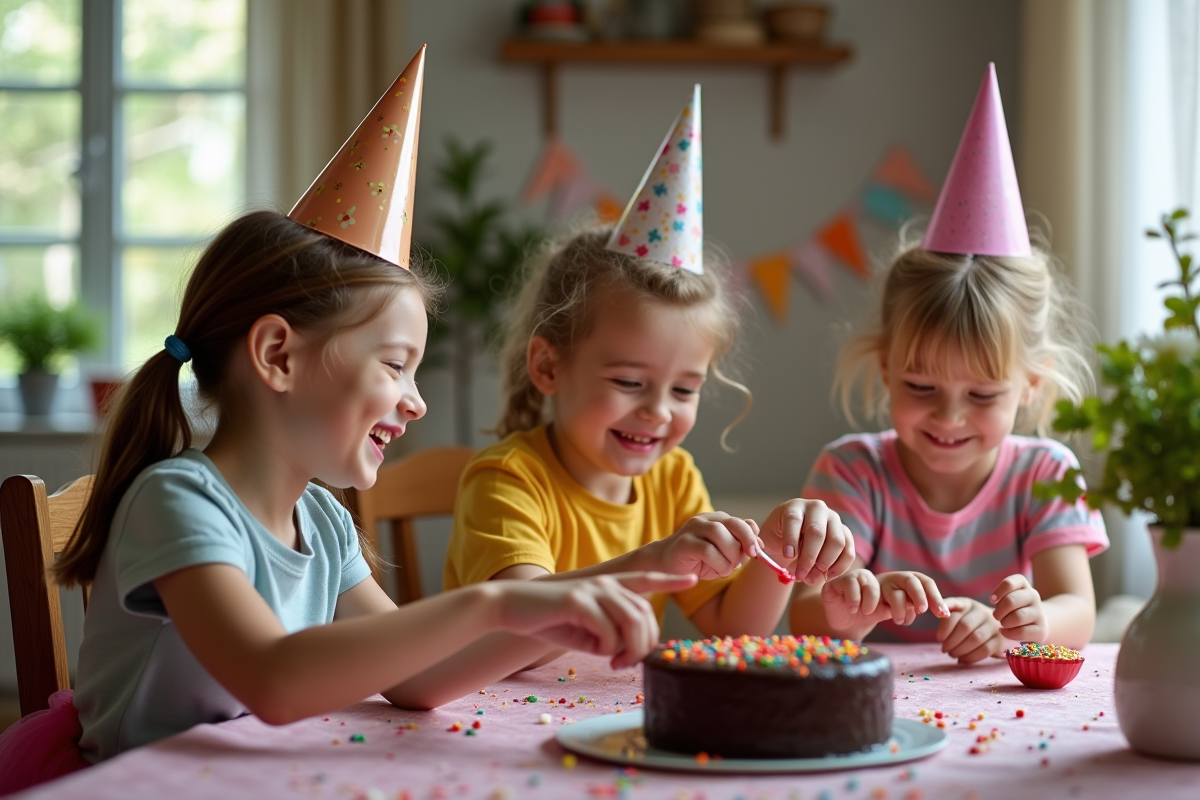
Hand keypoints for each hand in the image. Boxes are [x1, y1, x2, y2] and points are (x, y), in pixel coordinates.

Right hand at [496, 572, 697, 668]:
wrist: (509, 608)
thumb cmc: (548, 620)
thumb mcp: (585, 631)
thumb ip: (610, 636)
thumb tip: (629, 653)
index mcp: (609, 585)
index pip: (646, 579)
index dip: (670, 579)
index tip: (693, 579)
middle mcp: (605, 582)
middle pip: (645, 614)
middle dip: (644, 644)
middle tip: (626, 664)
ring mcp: (593, 589)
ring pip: (632, 621)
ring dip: (629, 648)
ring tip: (615, 661)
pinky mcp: (578, 600)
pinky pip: (607, 630)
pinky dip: (607, 647)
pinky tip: (595, 650)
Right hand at [653, 512, 760, 579]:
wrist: (664, 565)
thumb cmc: (696, 561)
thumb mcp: (722, 554)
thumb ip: (738, 546)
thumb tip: (760, 544)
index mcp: (716, 521)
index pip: (742, 522)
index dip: (753, 536)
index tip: (757, 552)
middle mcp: (705, 520)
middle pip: (733, 522)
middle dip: (747, 539)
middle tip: (752, 555)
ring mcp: (692, 529)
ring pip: (719, 533)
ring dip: (730, 553)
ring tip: (728, 568)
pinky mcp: (683, 542)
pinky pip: (706, 549)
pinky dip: (718, 562)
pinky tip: (717, 570)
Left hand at [759, 499, 854, 584]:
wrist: (796, 538)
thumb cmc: (779, 538)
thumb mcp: (767, 538)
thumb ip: (759, 544)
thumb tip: (756, 550)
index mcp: (794, 507)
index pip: (794, 519)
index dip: (791, 538)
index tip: (787, 556)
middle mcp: (817, 508)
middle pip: (817, 532)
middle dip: (808, 557)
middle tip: (800, 576)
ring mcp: (834, 520)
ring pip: (836, 542)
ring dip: (824, 564)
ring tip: (810, 579)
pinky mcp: (846, 533)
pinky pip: (848, 550)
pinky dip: (839, 566)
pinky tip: (826, 576)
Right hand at [822, 570, 945, 630]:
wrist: (843, 618)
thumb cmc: (870, 613)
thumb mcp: (892, 612)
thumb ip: (908, 609)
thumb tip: (930, 609)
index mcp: (899, 584)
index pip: (922, 582)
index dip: (934, 595)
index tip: (942, 614)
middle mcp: (884, 578)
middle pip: (908, 578)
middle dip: (918, 594)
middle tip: (921, 610)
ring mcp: (863, 578)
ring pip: (880, 584)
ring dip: (885, 603)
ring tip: (880, 615)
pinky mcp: (842, 581)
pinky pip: (854, 585)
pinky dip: (857, 599)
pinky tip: (856, 609)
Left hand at [936, 597, 1004, 663]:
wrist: (996, 630)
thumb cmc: (970, 623)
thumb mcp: (958, 614)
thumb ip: (947, 614)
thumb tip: (939, 623)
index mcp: (967, 604)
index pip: (955, 613)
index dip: (945, 628)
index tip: (939, 639)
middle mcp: (982, 612)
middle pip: (965, 626)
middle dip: (952, 641)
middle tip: (945, 650)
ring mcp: (993, 625)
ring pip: (976, 638)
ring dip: (960, 650)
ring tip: (952, 654)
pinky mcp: (1000, 640)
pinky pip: (985, 649)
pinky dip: (971, 657)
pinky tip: (962, 660)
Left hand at [990, 574, 1047, 641]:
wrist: (1035, 623)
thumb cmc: (1013, 608)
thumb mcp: (1005, 598)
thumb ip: (999, 596)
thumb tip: (994, 600)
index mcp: (1023, 584)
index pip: (1009, 583)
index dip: (997, 593)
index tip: (992, 601)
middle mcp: (1033, 595)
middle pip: (1011, 601)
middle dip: (999, 611)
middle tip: (996, 616)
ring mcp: (1039, 612)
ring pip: (1017, 617)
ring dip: (1005, 622)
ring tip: (1003, 624)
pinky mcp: (1041, 629)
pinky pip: (1022, 631)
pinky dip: (1009, 633)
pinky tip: (1006, 632)